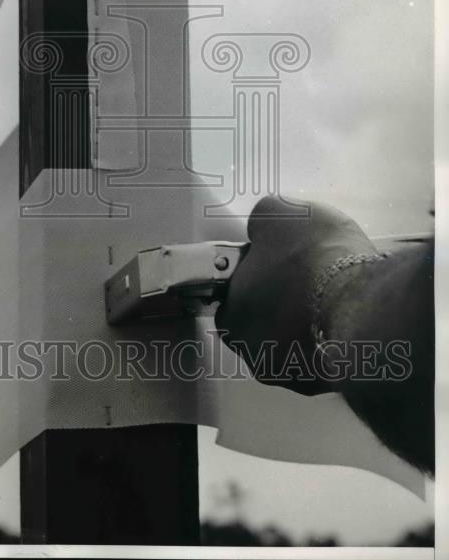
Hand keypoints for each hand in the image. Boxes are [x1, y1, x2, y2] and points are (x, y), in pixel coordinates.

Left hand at [215, 196, 375, 394]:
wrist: (366, 306)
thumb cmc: (313, 260)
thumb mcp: (276, 213)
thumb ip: (260, 223)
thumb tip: (260, 231)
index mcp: (233, 317)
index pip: (234, 298)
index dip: (255, 276)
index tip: (277, 262)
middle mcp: (257, 356)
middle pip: (265, 325)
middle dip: (282, 304)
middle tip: (307, 277)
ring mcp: (296, 377)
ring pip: (297, 345)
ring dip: (309, 323)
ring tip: (332, 293)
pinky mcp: (332, 384)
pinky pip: (327, 357)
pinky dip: (334, 338)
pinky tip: (348, 314)